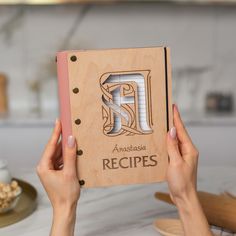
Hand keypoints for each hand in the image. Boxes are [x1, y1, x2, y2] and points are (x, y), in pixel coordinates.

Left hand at [36, 119, 79, 235]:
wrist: (66, 208)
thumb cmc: (66, 194)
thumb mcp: (70, 172)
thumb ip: (70, 155)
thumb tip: (71, 139)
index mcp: (44, 166)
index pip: (50, 146)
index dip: (55, 133)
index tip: (58, 122)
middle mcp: (44, 167)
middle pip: (53, 149)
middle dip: (61, 139)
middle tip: (67, 126)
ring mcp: (49, 170)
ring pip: (58, 154)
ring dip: (65, 148)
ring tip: (72, 137)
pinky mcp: (55, 172)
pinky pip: (61, 160)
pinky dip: (67, 155)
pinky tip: (73, 150)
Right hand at [166, 104, 197, 205]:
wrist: (183, 196)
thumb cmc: (181, 182)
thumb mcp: (176, 163)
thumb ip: (172, 146)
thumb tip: (170, 131)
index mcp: (189, 149)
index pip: (181, 130)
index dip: (177, 118)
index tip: (173, 107)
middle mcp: (187, 151)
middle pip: (179, 133)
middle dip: (172, 122)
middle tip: (166, 111)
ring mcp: (182, 155)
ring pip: (174, 140)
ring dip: (169, 131)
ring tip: (162, 122)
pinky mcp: (177, 160)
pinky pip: (172, 147)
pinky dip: (166, 142)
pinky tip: (161, 140)